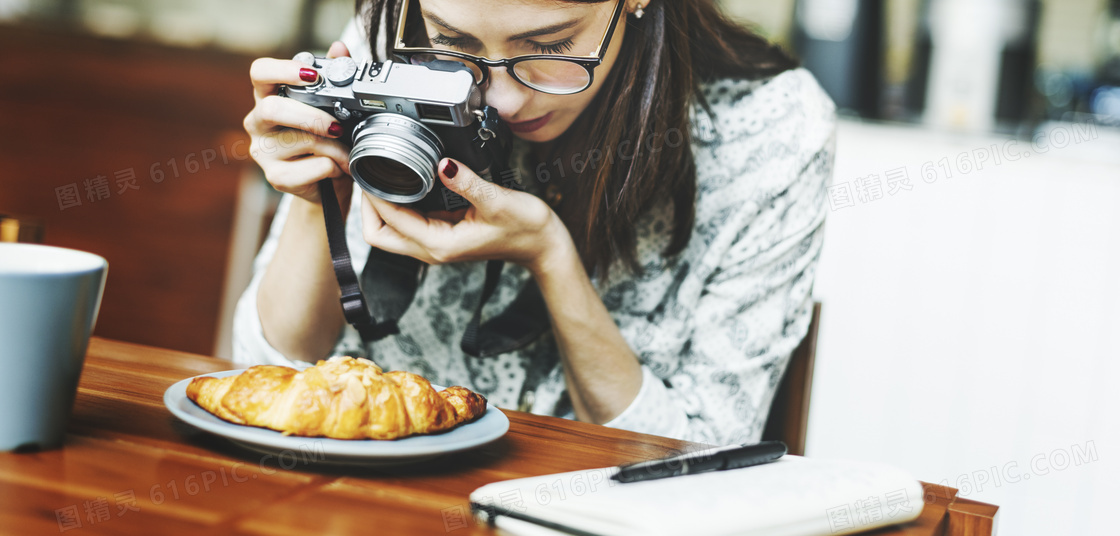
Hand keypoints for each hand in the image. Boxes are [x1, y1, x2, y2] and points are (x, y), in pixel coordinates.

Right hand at [242, 41, 352, 206]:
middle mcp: (258, 121)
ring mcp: (262, 151)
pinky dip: (333, 168)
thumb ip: (334, 75)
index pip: (260, 72)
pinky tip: (337, 169)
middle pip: (273, 109)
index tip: (312, 75)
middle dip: (313, 117)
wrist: (328, 183)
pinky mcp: (275, 177)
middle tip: (338, 126)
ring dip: (334, 148)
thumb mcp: (333, 106)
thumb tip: (339, 48)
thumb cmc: (326, 138)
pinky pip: (311, 168)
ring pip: (301, 141)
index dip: (283, 70)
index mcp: (269, 96)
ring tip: (347, 152)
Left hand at [360, 159, 572, 272]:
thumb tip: (442, 164)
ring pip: (390, 230)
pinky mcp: (441, 235)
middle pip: (378, 235)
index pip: (388, 222)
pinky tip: (402, 182)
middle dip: (366, 207)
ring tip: (378, 174)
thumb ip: (466, 182)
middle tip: (367, 174)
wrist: (543, 245)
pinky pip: (407, 223)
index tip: (366, 169)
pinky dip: (397, 205)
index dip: (373, 196)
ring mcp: (435, 244)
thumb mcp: (497, 201)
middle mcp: (432, 249)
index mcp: (439, 244)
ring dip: (379, 205)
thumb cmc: (526, 229)